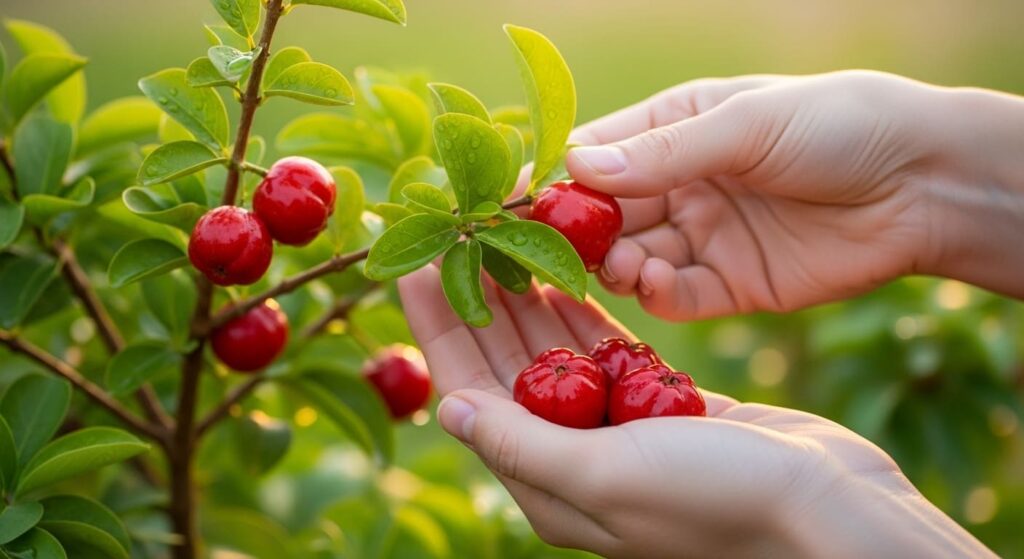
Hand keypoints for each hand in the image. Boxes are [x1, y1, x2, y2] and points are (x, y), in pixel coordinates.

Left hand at [398, 268, 992, 557]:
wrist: (828, 507)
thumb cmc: (717, 501)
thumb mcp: (606, 478)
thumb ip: (524, 444)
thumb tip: (450, 407)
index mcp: (549, 482)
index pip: (471, 393)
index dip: (437, 330)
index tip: (411, 267)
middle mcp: (576, 458)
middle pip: (507, 367)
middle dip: (475, 303)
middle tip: (452, 237)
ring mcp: (619, 430)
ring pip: (555, 355)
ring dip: (524, 300)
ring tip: (496, 241)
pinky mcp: (662, 406)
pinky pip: (607, 351)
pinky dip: (582, 314)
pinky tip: (560, 274)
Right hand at [565, 71, 1023, 319]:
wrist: (924, 184)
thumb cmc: (837, 125)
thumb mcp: (747, 126)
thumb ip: (665, 153)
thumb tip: (577, 167)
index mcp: (677, 128)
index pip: (600, 153)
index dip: (560, 176)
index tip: (520, 199)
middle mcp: (681, 184)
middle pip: (607, 213)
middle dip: (577, 232)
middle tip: (546, 251)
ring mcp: (704, 236)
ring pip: (634, 259)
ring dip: (614, 265)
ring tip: (616, 265)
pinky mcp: (731, 285)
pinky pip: (677, 296)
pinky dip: (656, 295)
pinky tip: (651, 285)